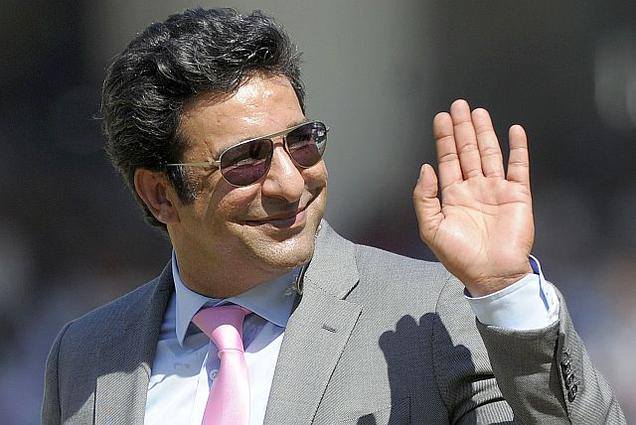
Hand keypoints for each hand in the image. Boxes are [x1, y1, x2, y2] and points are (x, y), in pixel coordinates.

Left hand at [413, 99, 533, 295]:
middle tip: (458, 106)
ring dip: (484, 133)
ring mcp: (496, 190)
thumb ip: (425, 197)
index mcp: (453, 195)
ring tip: (478, 112)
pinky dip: (518, 148)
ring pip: (490, 153)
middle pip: (467, 151)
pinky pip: (518, 167)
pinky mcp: (517, 195)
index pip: (447, 159)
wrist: (492, 275)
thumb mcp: (431, 228)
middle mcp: (474, 188)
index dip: (444, 138)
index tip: (441, 118)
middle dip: (462, 128)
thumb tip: (425, 168)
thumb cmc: (460, 256)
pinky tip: (514, 131)